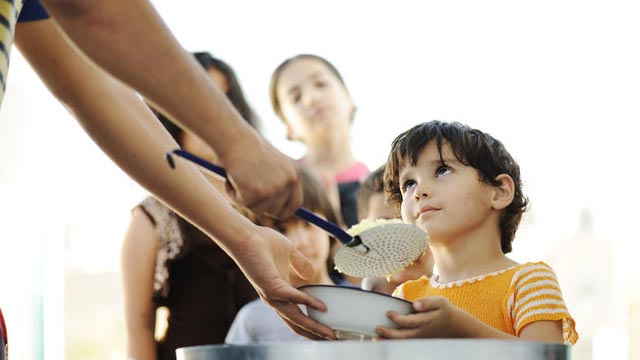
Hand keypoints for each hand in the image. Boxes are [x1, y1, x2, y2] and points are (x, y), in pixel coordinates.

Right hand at [219, 133, 302, 218]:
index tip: (272, 212)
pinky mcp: (254, 193)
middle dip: (260, 205)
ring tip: (237, 177)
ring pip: (257, 208)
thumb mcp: (270, 163)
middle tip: (246, 191)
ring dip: (244, 198)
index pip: (295, 203)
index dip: (283, 210)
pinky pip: (241, 202)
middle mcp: (288, 182)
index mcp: (294, 174)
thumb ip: (276, 181)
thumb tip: (273, 204)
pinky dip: (232, 193)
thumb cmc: (247, 146)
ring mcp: (273, 189)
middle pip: (276, 211)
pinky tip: (231, 176)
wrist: (234, 136)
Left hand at [231, 225, 335, 339]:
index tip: (328, 330)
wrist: (247, 236)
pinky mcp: (272, 287)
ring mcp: (273, 295)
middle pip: (297, 324)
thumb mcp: (289, 254)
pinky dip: (308, 303)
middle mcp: (276, 298)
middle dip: (315, 334)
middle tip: (334, 341)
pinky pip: (293, 298)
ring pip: (296, 318)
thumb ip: (300, 264)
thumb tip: (309, 274)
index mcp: (281, 292)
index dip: (312, 325)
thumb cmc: (264, 242)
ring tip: (329, 334)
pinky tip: (322, 307)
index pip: (297, 315)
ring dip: (314, 327)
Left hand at [375, 296, 467, 338]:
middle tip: (377, 328)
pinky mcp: (418, 341)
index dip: (398, 318)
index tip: (388, 313)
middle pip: (404, 335)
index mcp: (426, 321)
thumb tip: (415, 304)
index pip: (410, 321)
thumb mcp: (441, 302)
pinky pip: (404, 344)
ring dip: (389, 341)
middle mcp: (421, 332)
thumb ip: (428, 302)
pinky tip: (383, 340)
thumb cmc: (445, 311)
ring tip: (375, 339)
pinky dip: (393, 343)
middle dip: (389, 333)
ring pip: (403, 342)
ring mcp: (420, 339)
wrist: (456, 327)